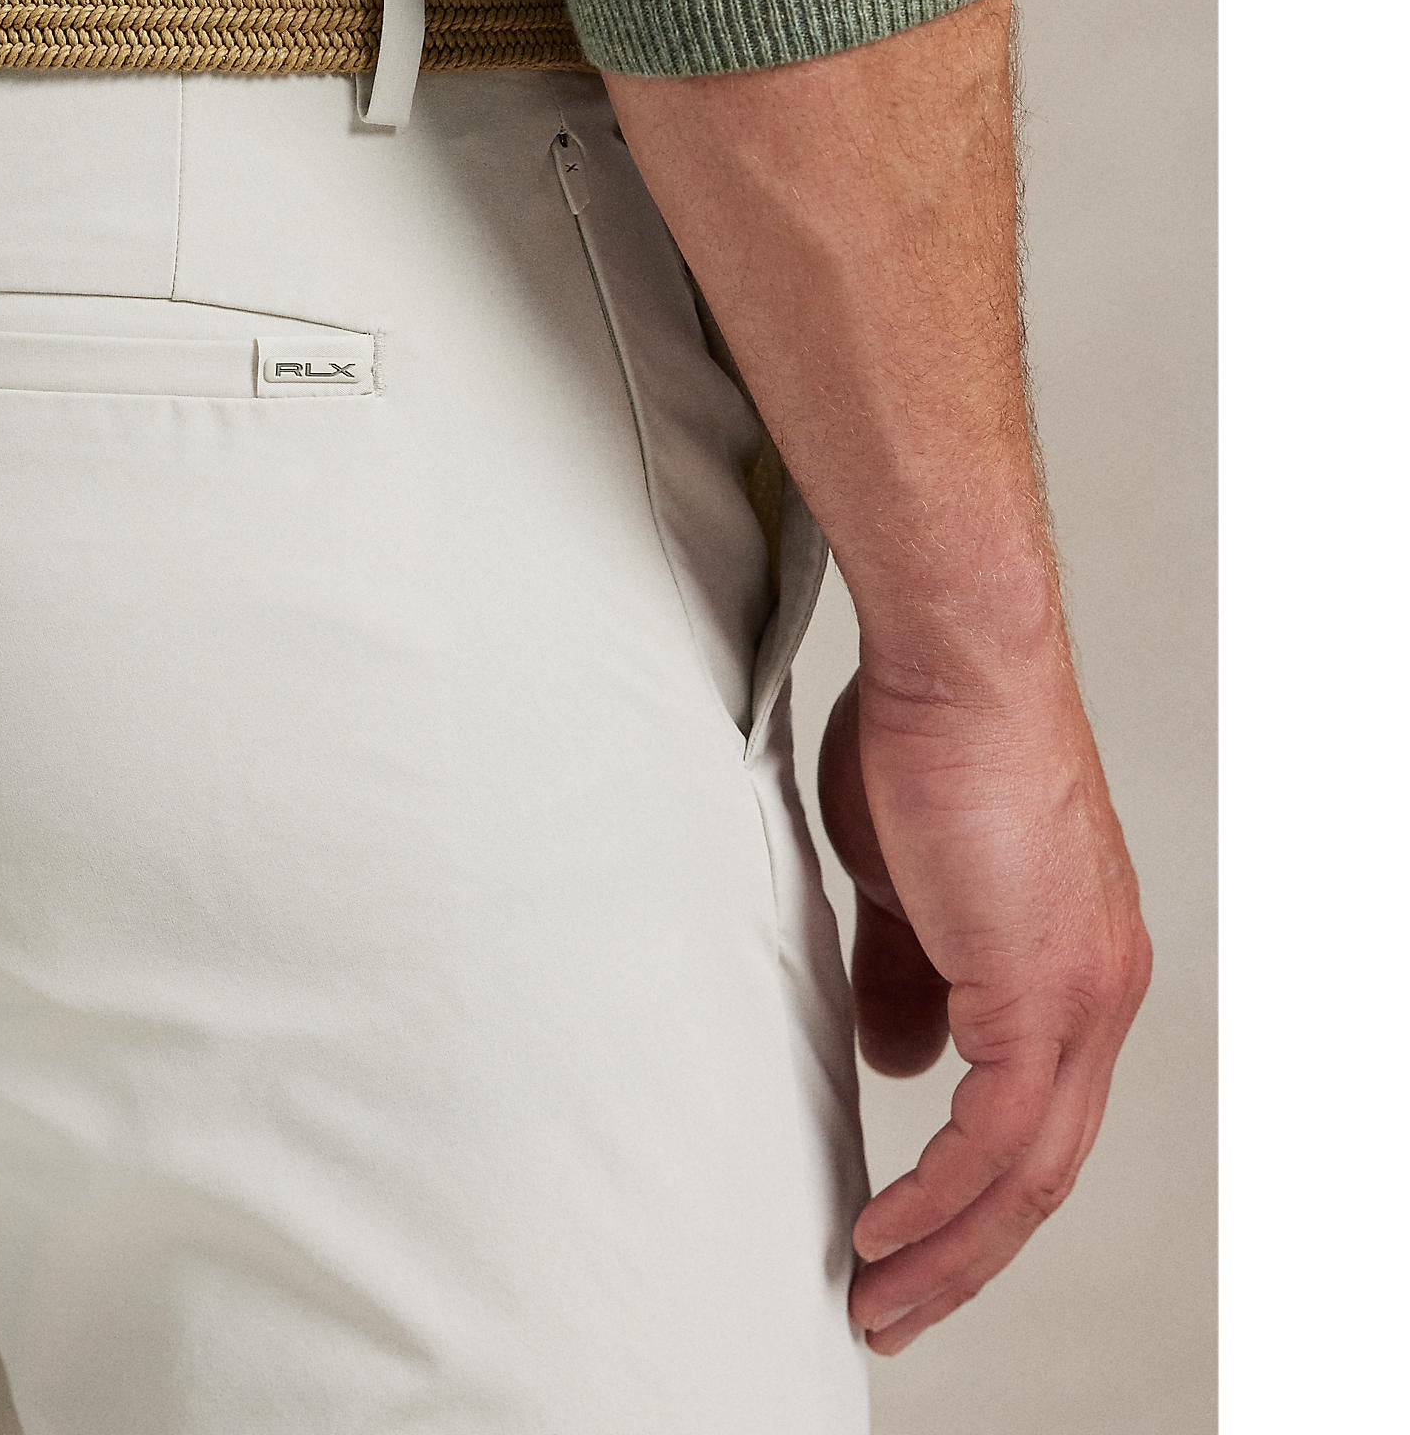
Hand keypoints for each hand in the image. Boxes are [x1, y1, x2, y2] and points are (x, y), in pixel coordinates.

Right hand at [817, 648, 1150, 1353]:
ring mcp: (1082, 994)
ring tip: (875, 1292)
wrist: (958, 666)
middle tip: (890, 1306)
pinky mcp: (1046, 988)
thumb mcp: (901, 881)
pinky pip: (999, 1134)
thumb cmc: (926, 743)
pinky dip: (942, 1195)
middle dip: (963, 1256)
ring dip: (948, 1248)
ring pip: (1030, 1171)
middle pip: (1044, 1170)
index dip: (969, 1194)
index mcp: (1070, 966)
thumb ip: (904, 972)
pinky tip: (887, 1227)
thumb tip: (899, 1061)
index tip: (903, 1238)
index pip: (1033, 1115)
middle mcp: (1097, 993)